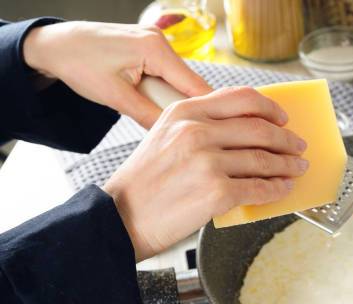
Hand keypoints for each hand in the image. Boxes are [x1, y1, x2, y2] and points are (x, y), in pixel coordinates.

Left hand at [23, 21, 210, 127]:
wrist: (55, 45)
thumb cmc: (78, 64)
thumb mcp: (114, 97)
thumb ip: (148, 116)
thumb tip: (175, 136)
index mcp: (156, 48)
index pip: (195, 85)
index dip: (208, 109)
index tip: (220, 131)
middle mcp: (161, 42)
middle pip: (189, 84)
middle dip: (184, 108)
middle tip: (179, 131)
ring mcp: (156, 44)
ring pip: (177, 81)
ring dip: (170, 100)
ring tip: (155, 114)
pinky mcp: (149, 50)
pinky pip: (166, 76)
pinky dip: (161, 91)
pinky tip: (148, 100)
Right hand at [103, 87, 308, 261]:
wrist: (120, 217)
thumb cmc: (143, 183)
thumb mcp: (164, 136)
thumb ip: (199, 126)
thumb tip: (243, 132)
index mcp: (185, 113)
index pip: (241, 99)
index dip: (270, 108)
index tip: (283, 118)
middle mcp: (197, 132)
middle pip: (259, 129)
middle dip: (286, 139)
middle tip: (298, 146)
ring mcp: (207, 162)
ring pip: (263, 159)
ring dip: (287, 165)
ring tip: (296, 168)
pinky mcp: (215, 192)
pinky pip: (258, 188)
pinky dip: (276, 190)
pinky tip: (282, 189)